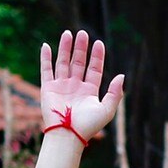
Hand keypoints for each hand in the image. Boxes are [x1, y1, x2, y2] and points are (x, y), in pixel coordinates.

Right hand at [39, 29, 126, 143]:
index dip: (97, 56)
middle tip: (83, 33)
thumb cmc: (88, 125)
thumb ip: (115, 93)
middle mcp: (75, 87)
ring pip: (63, 63)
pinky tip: (47, 46)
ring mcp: (61, 86)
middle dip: (81, 48)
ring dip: (65, 48)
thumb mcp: (107, 109)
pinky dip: (46, 58)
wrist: (68, 134)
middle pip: (79, 62)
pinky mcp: (48, 88)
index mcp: (89, 91)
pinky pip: (46, 70)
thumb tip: (121, 75)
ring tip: (67, 33)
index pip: (94, 69)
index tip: (98, 43)